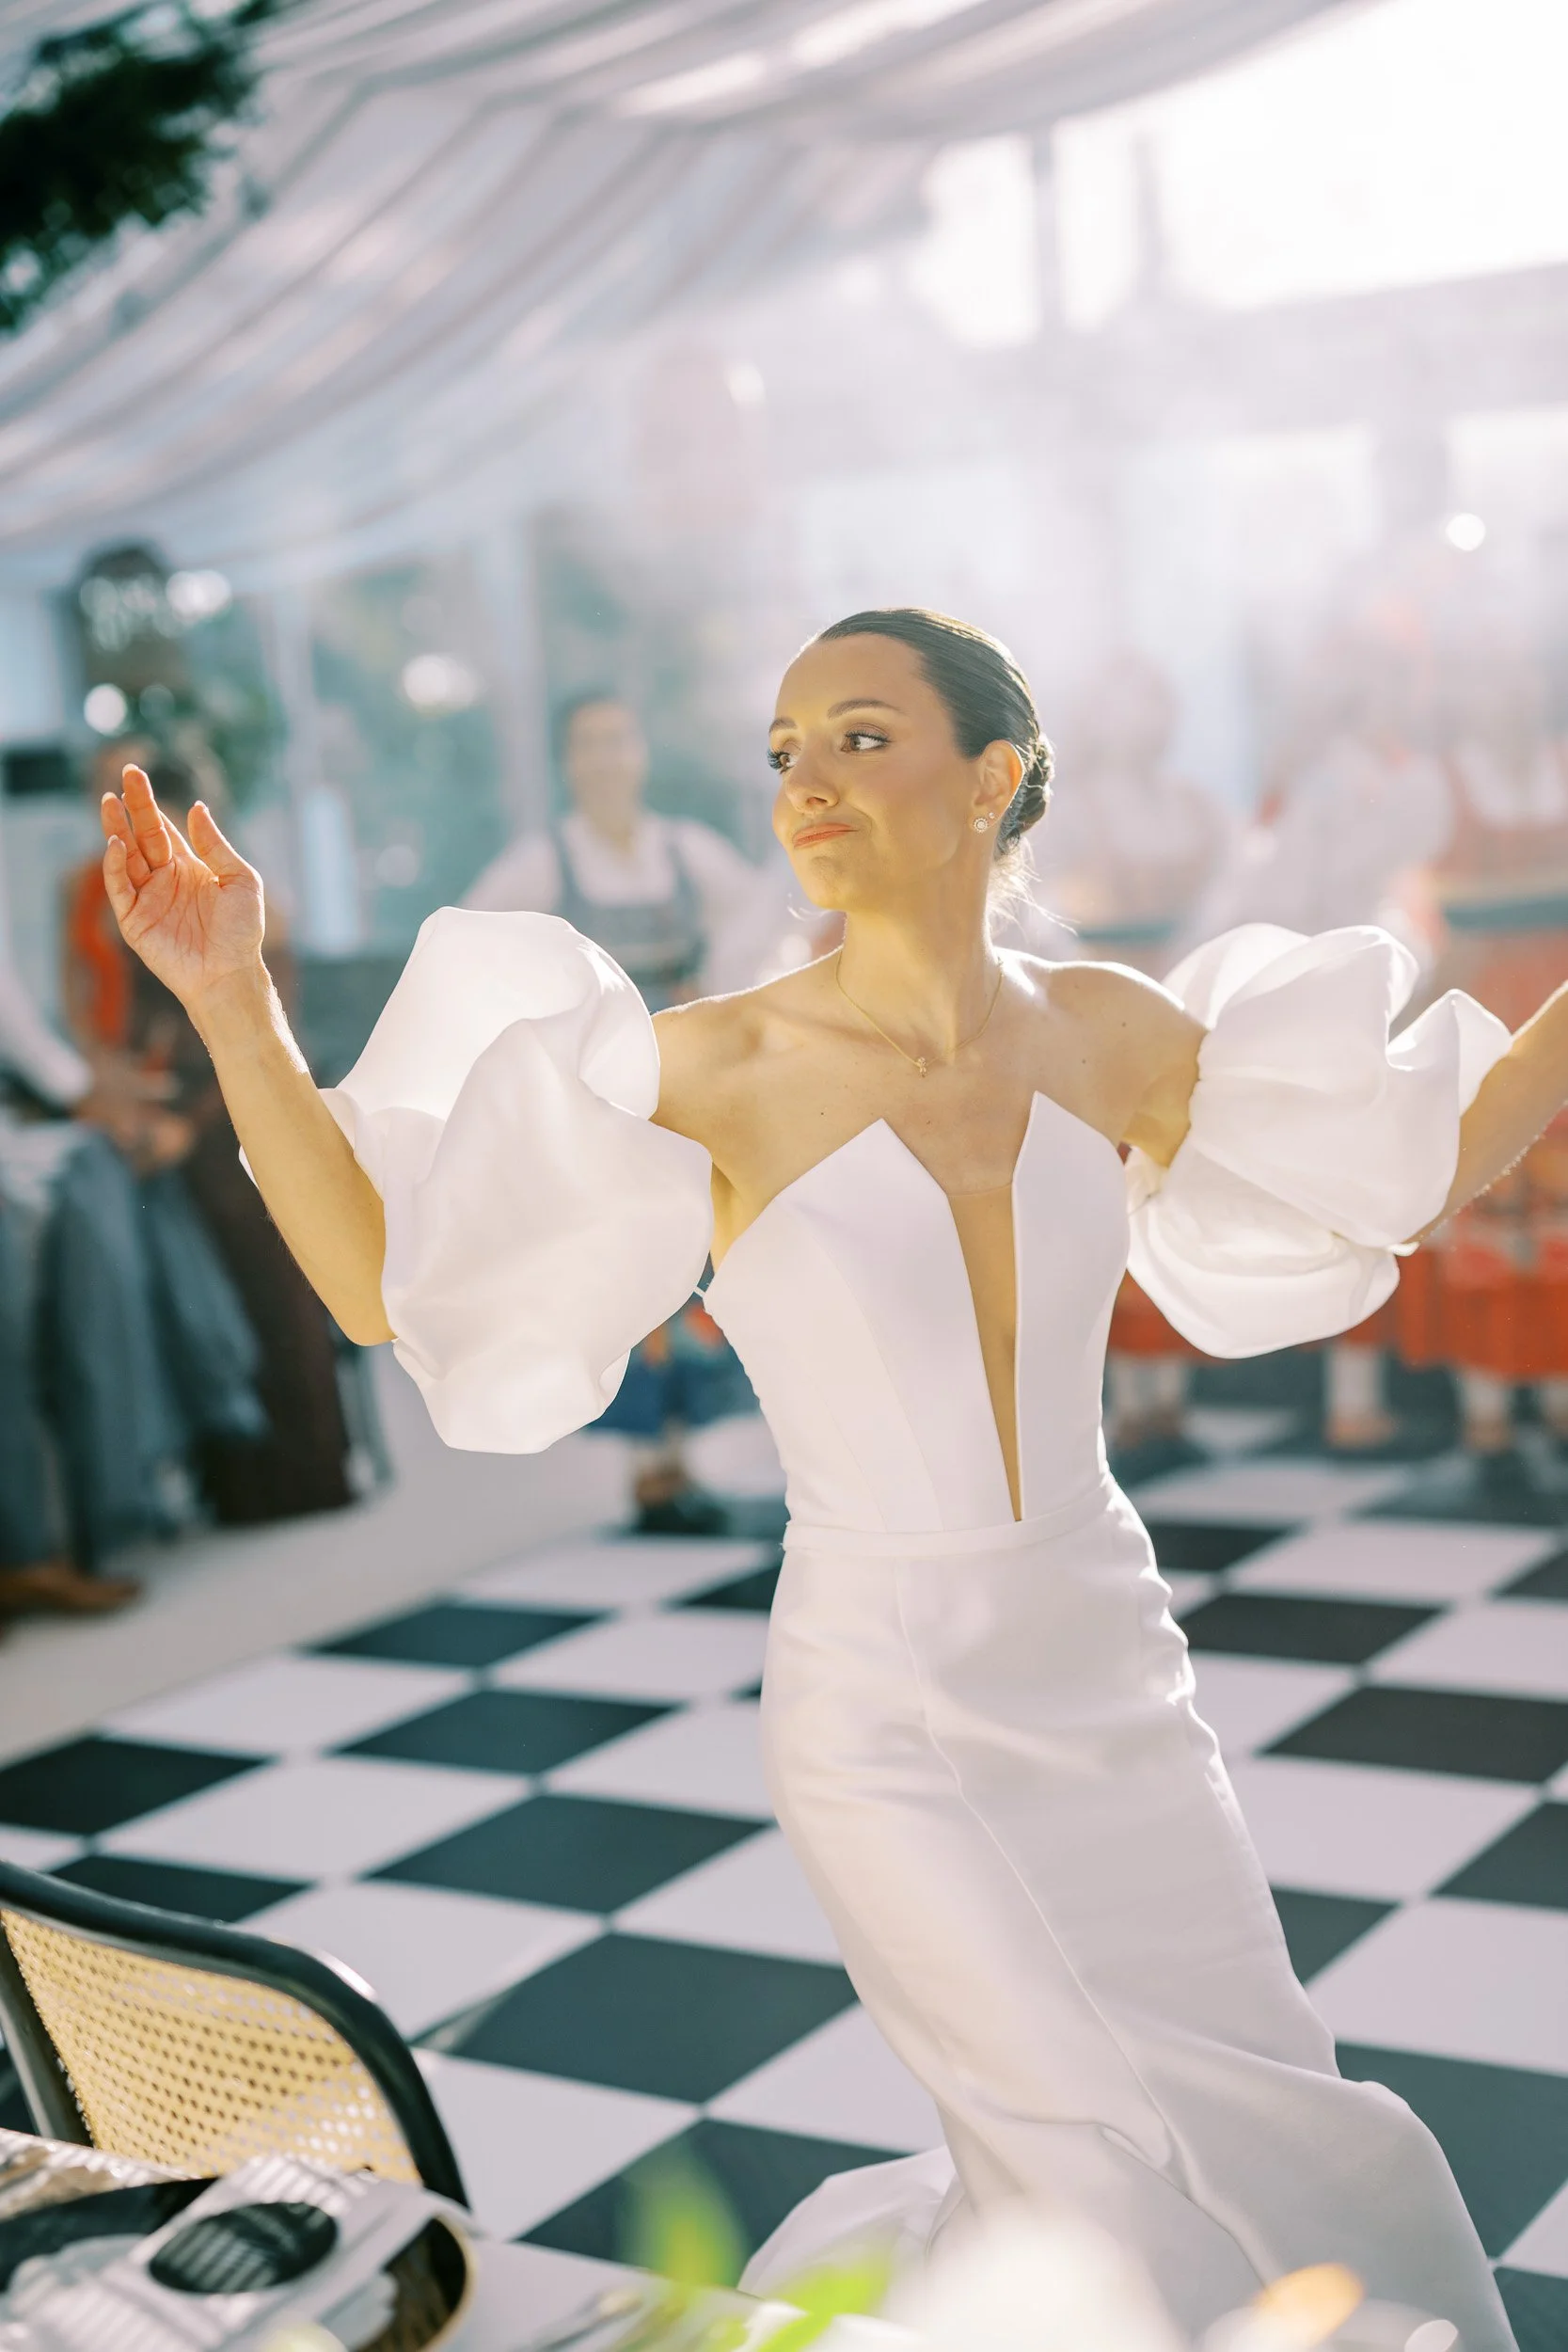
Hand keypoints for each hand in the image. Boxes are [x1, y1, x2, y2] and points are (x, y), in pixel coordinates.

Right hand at [101, 766, 263, 1009]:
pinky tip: (116, 844)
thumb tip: (197, 807)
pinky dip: (114, 866)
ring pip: (125, 857)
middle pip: (141, 835)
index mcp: (188, 866)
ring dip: (116, 829)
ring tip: (109, 802)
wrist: (231, 973)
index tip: (136, 775)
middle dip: (131, 806)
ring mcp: (147, 898)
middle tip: (123, 776)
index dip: (148, 803)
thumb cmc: (242, 930)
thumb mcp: (240, 879)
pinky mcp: (134, 920)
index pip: (162, 828)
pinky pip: (120, 888)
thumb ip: (216, 845)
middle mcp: (163, 878)